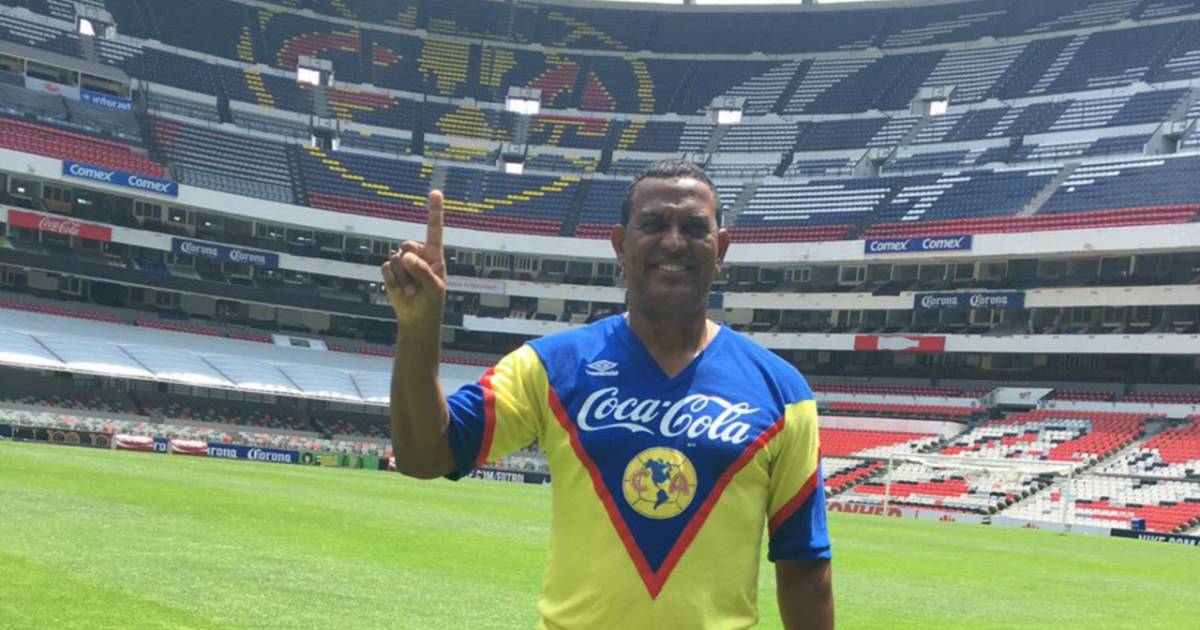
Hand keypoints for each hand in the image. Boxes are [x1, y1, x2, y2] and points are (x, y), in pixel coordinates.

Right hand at [381, 190, 446, 324]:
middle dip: (410, 264)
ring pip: (396, 259)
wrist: (417, 317)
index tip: (435, 192)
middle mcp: (418, 254)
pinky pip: (387, 268)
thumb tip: (405, 256)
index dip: (434, 210)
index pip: (434, 229)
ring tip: (411, 289)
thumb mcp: (434, 288)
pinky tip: (401, 289)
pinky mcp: (390, 270)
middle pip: (407, 245)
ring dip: (403, 278)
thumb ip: (423, 271)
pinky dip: (393, 281)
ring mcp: (403, 261)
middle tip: (417, 282)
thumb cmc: (431, 302)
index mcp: (434, 254)